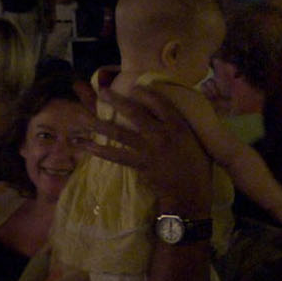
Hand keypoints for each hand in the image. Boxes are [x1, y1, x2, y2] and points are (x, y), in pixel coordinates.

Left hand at [88, 82, 212, 217]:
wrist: (191, 193)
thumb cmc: (197, 166)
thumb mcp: (194, 139)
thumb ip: (179, 125)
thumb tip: (163, 111)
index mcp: (178, 126)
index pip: (160, 103)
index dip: (145, 93)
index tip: (133, 87)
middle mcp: (162, 135)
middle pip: (135, 114)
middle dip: (117, 101)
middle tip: (102, 92)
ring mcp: (149, 150)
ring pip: (120, 134)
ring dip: (100, 124)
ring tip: (84, 117)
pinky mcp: (140, 165)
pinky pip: (116, 156)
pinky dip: (99, 150)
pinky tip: (86, 145)